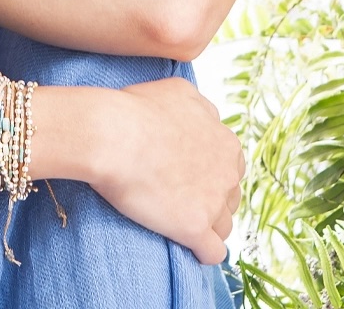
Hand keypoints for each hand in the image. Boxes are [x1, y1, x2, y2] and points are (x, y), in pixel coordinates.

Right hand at [88, 77, 243, 264]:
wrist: (113, 135)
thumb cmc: (135, 109)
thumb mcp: (177, 90)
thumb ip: (200, 106)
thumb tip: (206, 115)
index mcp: (225, 141)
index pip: (230, 165)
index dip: (209, 170)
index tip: (187, 172)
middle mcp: (226, 172)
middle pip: (229, 196)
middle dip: (210, 197)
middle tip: (180, 195)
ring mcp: (213, 202)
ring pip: (223, 225)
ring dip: (207, 225)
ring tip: (180, 222)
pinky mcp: (194, 227)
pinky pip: (212, 252)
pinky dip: (202, 251)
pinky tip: (188, 247)